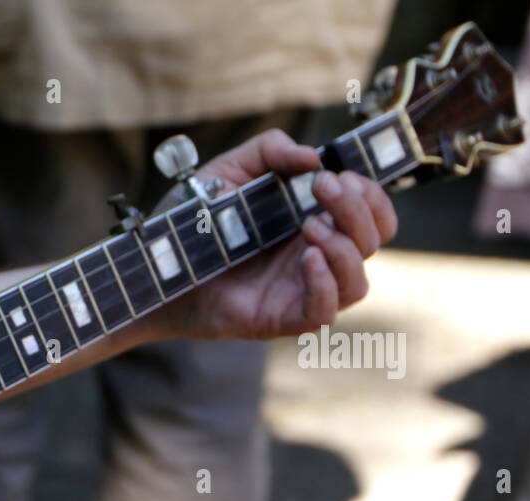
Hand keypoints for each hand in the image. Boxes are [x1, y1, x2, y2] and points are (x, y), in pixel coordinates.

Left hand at [157, 129, 397, 340]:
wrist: (156, 267)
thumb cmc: (192, 224)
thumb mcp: (228, 172)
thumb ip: (269, 151)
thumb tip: (311, 156)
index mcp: (312, 222)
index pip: (371, 214)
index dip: (368, 194)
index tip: (336, 174)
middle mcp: (314, 257)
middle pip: (374, 240)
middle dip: (359, 209)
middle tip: (321, 189)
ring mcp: (300, 290)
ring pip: (359, 280)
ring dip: (344, 247)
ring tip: (308, 226)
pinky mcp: (282, 318)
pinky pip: (325, 311)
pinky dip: (325, 283)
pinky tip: (306, 258)